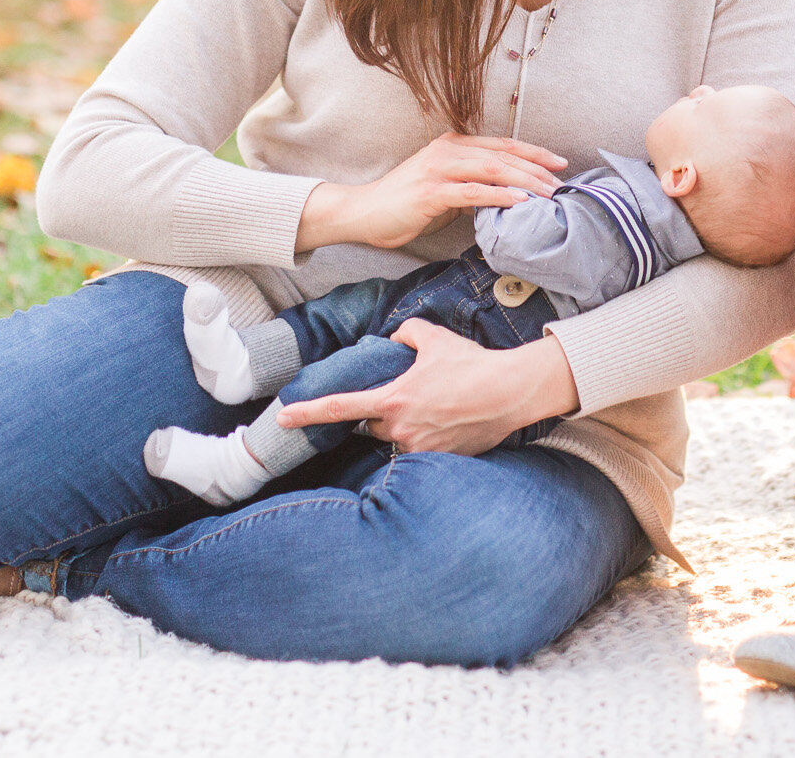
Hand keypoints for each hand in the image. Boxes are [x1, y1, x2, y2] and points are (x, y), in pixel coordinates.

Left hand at [275, 319, 578, 454]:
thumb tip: (395, 341)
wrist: (510, 392)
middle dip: (385, 411)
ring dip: (409, 425)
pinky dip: (431, 435)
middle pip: (373, 425)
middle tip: (414, 395)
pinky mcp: (440, 460)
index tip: (283, 419)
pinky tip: (451, 421)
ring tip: (439, 407)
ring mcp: (420, 448)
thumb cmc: (472, 364)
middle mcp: (401, 428)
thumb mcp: (433, 337)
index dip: (307, 413)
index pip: (340, 408)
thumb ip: (404, 334)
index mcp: (392, 398)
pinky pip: (422, 450)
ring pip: (398, 438)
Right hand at [299, 133, 565, 251]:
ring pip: (493, 169)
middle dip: (537, 168)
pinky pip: (472, 192)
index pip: (502, 145)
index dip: (534, 152)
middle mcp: (448, 150)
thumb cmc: (404, 203)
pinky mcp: (431, 192)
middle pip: (503, 155)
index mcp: (453, 145)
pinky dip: (499, 195)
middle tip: (562, 183)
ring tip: (549, 193)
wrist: (363, 212)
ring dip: (525, 181)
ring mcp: (438, 169)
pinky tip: (520, 202)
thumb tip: (507, 195)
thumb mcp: (445, 187)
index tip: (559, 163)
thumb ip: (472, 184)